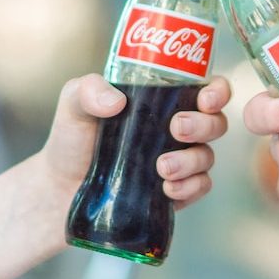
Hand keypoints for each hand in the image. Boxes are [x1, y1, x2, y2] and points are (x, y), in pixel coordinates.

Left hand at [42, 74, 230, 209]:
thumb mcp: (74, 104)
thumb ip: (88, 90)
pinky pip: (200, 187)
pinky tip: (167, 189)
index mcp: (163, 98)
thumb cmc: (72, 138)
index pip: (206, 88)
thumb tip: (116, 101)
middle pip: (216, 122)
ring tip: (162, 168)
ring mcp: (179, 160)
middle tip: (176, 128)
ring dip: (192, 161)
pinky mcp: (176, 191)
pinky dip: (190, 187)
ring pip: (208, 157)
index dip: (218, 91)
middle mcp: (177, 127)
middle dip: (204, 125)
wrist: (60, 188)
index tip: (206, 99)